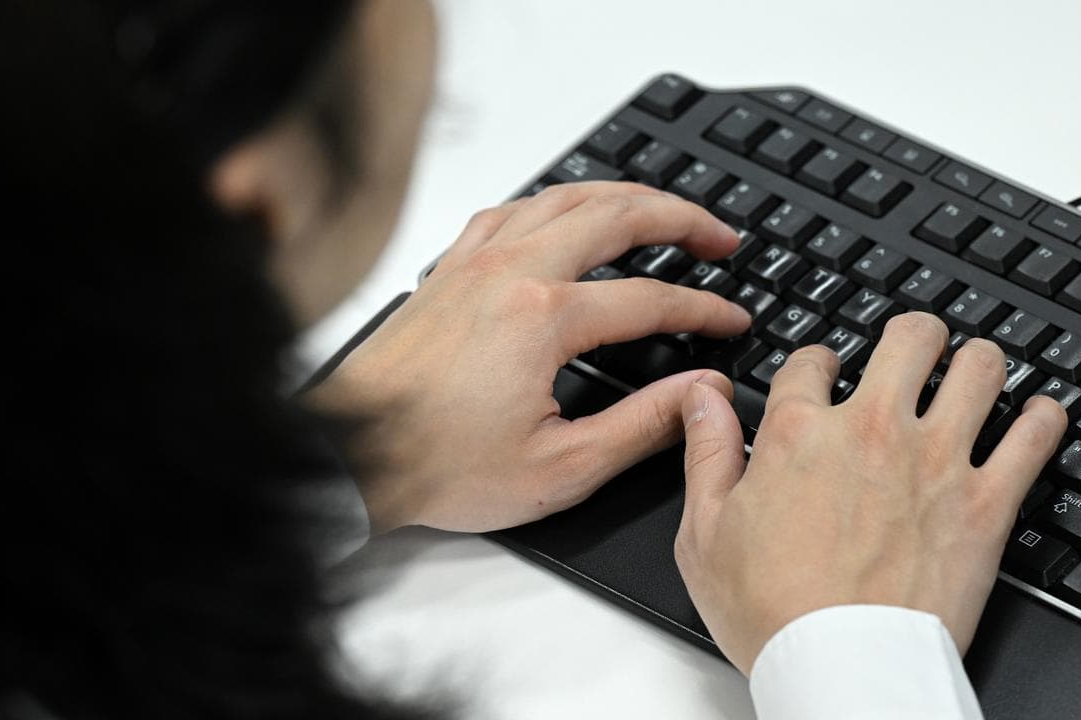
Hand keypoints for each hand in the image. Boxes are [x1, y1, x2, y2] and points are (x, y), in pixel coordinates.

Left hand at [308, 181, 750, 532]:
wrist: (349, 454)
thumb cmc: (437, 465)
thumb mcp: (559, 467)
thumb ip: (642, 425)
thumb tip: (698, 392)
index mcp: (543, 319)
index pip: (649, 298)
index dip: (703, 309)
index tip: (731, 321)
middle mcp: (510, 273)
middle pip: (616, 216)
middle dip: (681, 218)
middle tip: (720, 236)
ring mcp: (474, 263)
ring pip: (563, 197)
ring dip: (623, 195)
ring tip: (661, 209)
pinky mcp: (447, 270)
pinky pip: (510, 209)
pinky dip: (554, 200)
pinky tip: (565, 213)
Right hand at [673, 313, 1066, 671]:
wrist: (841, 668)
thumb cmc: (771, 611)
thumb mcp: (704, 532)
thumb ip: (706, 452)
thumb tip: (700, 397)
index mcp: (800, 434)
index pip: (812, 361)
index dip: (816, 361)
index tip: (823, 372)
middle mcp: (873, 431)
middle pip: (909, 339)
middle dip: (912, 335)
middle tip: (913, 348)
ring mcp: (936, 461)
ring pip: (979, 368)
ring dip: (975, 361)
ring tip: (971, 369)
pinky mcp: (987, 503)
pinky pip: (1035, 436)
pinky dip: (1042, 417)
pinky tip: (1035, 416)